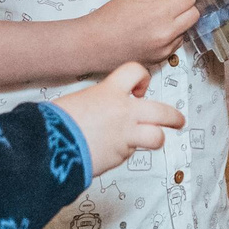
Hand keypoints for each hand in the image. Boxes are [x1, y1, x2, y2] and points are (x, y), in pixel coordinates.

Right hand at [51, 63, 184, 175]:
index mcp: (109, 91)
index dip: (142, 78)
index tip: (141, 88)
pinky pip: (130, 152)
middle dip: (173, 116)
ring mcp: (126, 135)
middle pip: (161, 110)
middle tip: (177, 120)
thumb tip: (101, 108)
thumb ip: (98, 102)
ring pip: (156, 136)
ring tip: (156, 139)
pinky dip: (125, 151)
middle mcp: (124, 111)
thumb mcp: (79, 100)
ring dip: (157, 138)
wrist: (51, 145)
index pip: (136, 72)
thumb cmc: (57, 122)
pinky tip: (111, 151)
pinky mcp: (121, 155)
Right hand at [93, 0, 199, 65]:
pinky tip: (153, 33)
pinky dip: (171, 37)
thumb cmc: (108, 19)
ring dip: (179, 23)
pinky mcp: (160, 59)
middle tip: (168, 5)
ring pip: (187, 30)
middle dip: (184, 7)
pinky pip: (176, 44)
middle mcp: (165, 33)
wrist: (92, 44)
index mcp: (159, 13)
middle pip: (194, 14)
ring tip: (156, 20)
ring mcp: (164, 49)